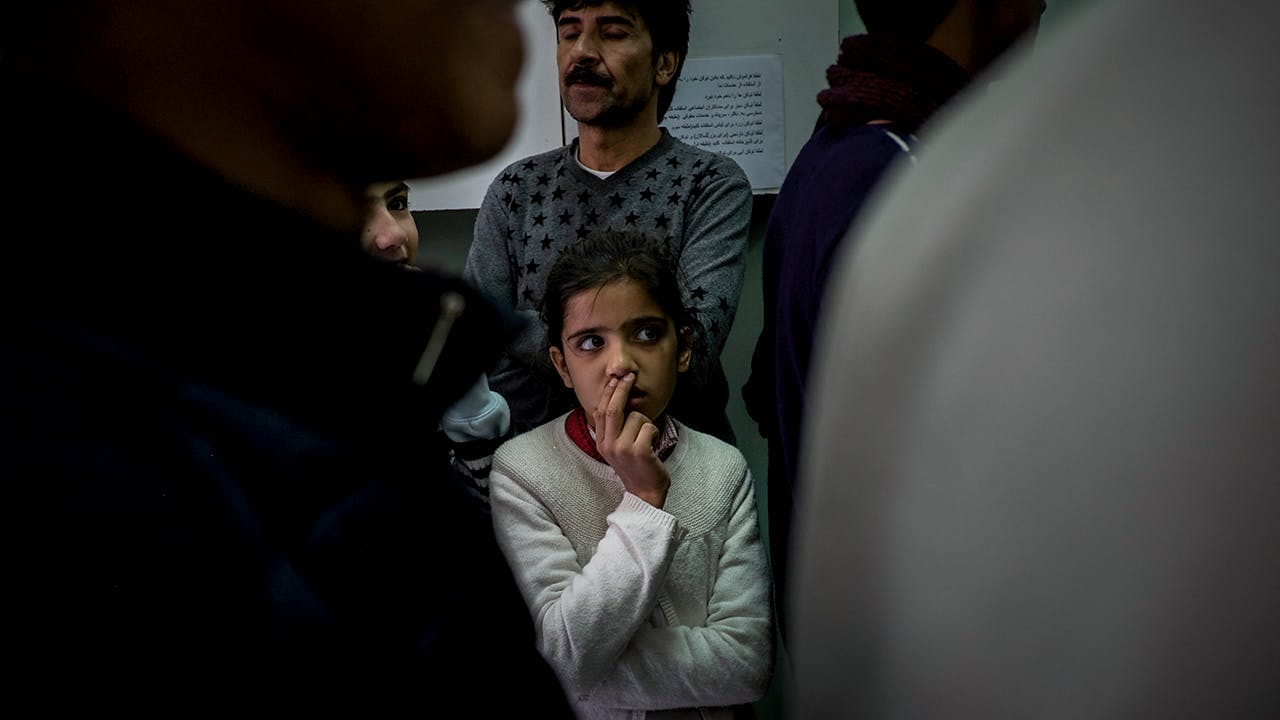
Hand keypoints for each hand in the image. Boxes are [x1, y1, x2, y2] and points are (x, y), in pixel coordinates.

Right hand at [593, 372, 670, 507]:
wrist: (645, 493)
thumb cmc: (636, 466)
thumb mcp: (618, 447)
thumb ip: (616, 427)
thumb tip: (619, 399)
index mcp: (601, 442)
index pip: (600, 410)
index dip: (608, 392)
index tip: (616, 379)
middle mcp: (608, 444)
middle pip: (613, 407)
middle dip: (622, 388)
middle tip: (630, 376)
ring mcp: (622, 448)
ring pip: (637, 417)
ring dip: (647, 424)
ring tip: (647, 440)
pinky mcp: (639, 451)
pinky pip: (649, 427)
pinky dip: (655, 433)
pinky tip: (653, 445)